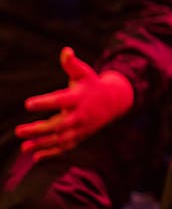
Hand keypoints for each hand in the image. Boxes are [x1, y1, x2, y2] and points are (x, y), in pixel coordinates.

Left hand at [16, 48, 134, 160]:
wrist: (114, 101)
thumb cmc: (92, 85)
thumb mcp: (84, 73)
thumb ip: (72, 64)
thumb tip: (65, 51)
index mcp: (78, 97)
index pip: (60, 100)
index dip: (45, 102)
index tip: (28, 104)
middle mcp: (80, 114)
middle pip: (58, 124)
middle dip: (39, 129)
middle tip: (18, 130)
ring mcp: (81, 127)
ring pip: (60, 139)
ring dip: (42, 144)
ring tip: (24, 147)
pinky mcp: (81, 136)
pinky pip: (66, 147)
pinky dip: (52, 153)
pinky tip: (36, 157)